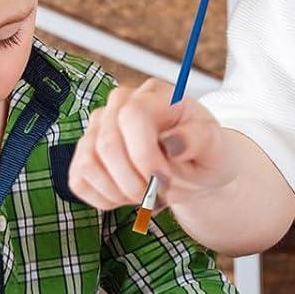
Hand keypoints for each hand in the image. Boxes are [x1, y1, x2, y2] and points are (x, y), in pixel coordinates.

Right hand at [68, 79, 238, 210]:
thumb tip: (172, 142)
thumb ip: (200, 139)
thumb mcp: (215, 149)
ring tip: (146, 194)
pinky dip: (105, 198)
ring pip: (89, 164)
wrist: (193, 173)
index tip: (164, 179)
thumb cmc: (204, 156)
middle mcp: (120, 104)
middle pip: (107, 144)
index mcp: (156, 95)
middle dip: (134, 182)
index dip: (145, 155)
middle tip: (157, 194)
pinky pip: (79, 180)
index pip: (133, 116)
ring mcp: (98, 127)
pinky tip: (127, 195)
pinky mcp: (84, 153)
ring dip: (120, 192)